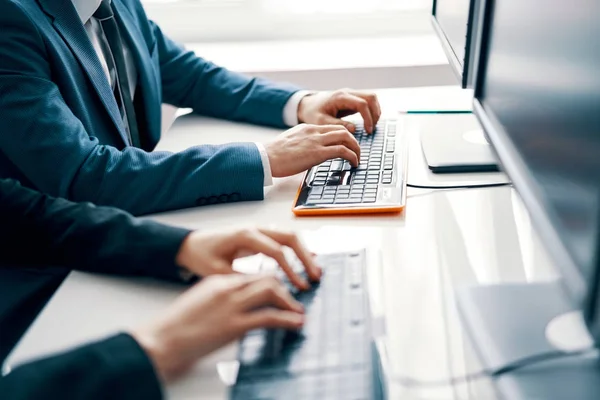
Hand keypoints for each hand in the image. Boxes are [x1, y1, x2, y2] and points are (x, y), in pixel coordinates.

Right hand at [131, 274, 304, 382]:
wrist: (161, 340)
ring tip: (298, 311)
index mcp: (219, 281)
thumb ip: (221, 298)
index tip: (282, 290)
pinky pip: (269, 317)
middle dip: (285, 288)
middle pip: (267, 279)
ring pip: (271, 292)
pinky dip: (287, 319)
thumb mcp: (201, 302)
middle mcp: (227, 288)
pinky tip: (295, 323)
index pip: (254, 274)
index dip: (272, 281)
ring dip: (290, 302)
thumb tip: (240, 305)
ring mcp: (231, 305)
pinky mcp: (234, 325)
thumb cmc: (176, 326)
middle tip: (295, 300)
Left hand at [176, 227, 321, 289]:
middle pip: (289, 238)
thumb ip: (242, 279)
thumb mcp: (218, 272)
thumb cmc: (201, 256)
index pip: (276, 251)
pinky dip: (297, 250)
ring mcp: (259, 230)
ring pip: (289, 237)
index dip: (291, 270)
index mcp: (245, 235)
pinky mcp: (260, 236)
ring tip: (315, 272)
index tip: (299, 286)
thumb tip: (265, 291)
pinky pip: (283, 240)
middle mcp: (255, 228)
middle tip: (315, 277)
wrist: (190, 244)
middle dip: (305, 257)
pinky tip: (308, 260)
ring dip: (304, 253)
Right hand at [265, 123, 359, 176]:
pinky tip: (353, 164)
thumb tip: (308, 152)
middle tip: (356, 152)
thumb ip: (302, 143)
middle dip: (353, 142)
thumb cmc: (274, 154)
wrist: (266, 157)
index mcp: (307, 128)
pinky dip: (352, 156)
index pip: (331, 128)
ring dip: (356, 148)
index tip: (346, 146)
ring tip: (357, 159)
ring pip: (346, 137)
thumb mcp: (290, 142)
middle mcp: (314, 131)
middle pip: (342, 130)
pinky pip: (342, 151)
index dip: (343, 137)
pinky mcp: (317, 153)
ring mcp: (316, 141)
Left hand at [297, 89, 381, 133]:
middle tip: (372, 128)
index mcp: (340, 97)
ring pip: (372, 98)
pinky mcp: (352, 99)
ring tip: (371, 126)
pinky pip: (368, 101)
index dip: (368, 117)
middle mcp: (348, 92)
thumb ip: (337, 125)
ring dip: (375, 111)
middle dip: (375, 113)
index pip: (362, 104)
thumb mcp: (321, 121)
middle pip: (371, 97)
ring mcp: (351, 94)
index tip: (368, 130)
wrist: (308, 105)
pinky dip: (371, 111)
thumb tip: (354, 129)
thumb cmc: (313, 113)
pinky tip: (368, 122)